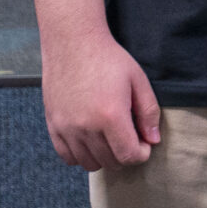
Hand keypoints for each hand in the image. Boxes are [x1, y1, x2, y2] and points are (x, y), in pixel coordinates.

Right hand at [42, 30, 161, 171]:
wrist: (73, 44)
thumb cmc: (109, 59)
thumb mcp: (138, 81)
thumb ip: (149, 113)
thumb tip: (153, 140)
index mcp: (110, 116)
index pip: (128, 156)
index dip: (141, 154)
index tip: (144, 143)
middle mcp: (85, 127)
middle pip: (110, 162)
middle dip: (125, 155)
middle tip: (130, 138)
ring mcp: (66, 128)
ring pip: (89, 163)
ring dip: (104, 157)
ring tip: (111, 138)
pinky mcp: (53, 126)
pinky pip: (68, 157)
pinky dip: (82, 155)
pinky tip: (92, 140)